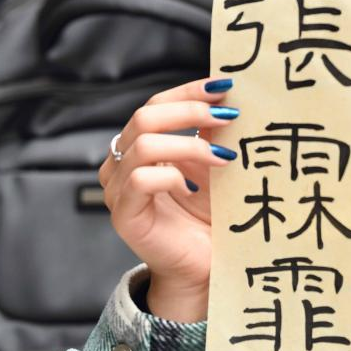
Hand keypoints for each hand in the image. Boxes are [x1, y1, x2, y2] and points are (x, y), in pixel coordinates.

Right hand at [98, 77, 238, 320]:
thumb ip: (214, 133)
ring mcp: (119, 189)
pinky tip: (194, 188)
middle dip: (190, 110)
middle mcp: (123, 163)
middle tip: (228, 117)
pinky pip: (140, 180)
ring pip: (143, 145)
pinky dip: (173, 176)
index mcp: (142, 145)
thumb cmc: (208, 214)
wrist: (204, 264)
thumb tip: (231, 97)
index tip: (224, 86)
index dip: (189, 91)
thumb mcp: (215, 164)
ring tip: (224, 158)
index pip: (157, 104)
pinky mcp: (124, 215)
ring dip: (190, 145)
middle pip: (144, 116)